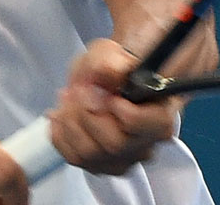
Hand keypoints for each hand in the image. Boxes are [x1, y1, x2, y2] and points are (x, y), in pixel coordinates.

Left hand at [45, 39, 181, 175]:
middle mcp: (145, 144)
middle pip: (113, 143)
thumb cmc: (114, 68)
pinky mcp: (99, 166)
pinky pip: (73, 158)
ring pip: (90, 154)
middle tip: (79, 89)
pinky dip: (60, 135)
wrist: (101, 79)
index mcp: (159, 116)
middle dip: (87, 112)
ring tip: (68, 97)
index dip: (117, 109)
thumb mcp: (113, 53)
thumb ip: (113, 63)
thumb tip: (109, 73)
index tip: (102, 90)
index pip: (140, 125)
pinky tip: (61, 114)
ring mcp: (122, 159)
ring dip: (70, 122)